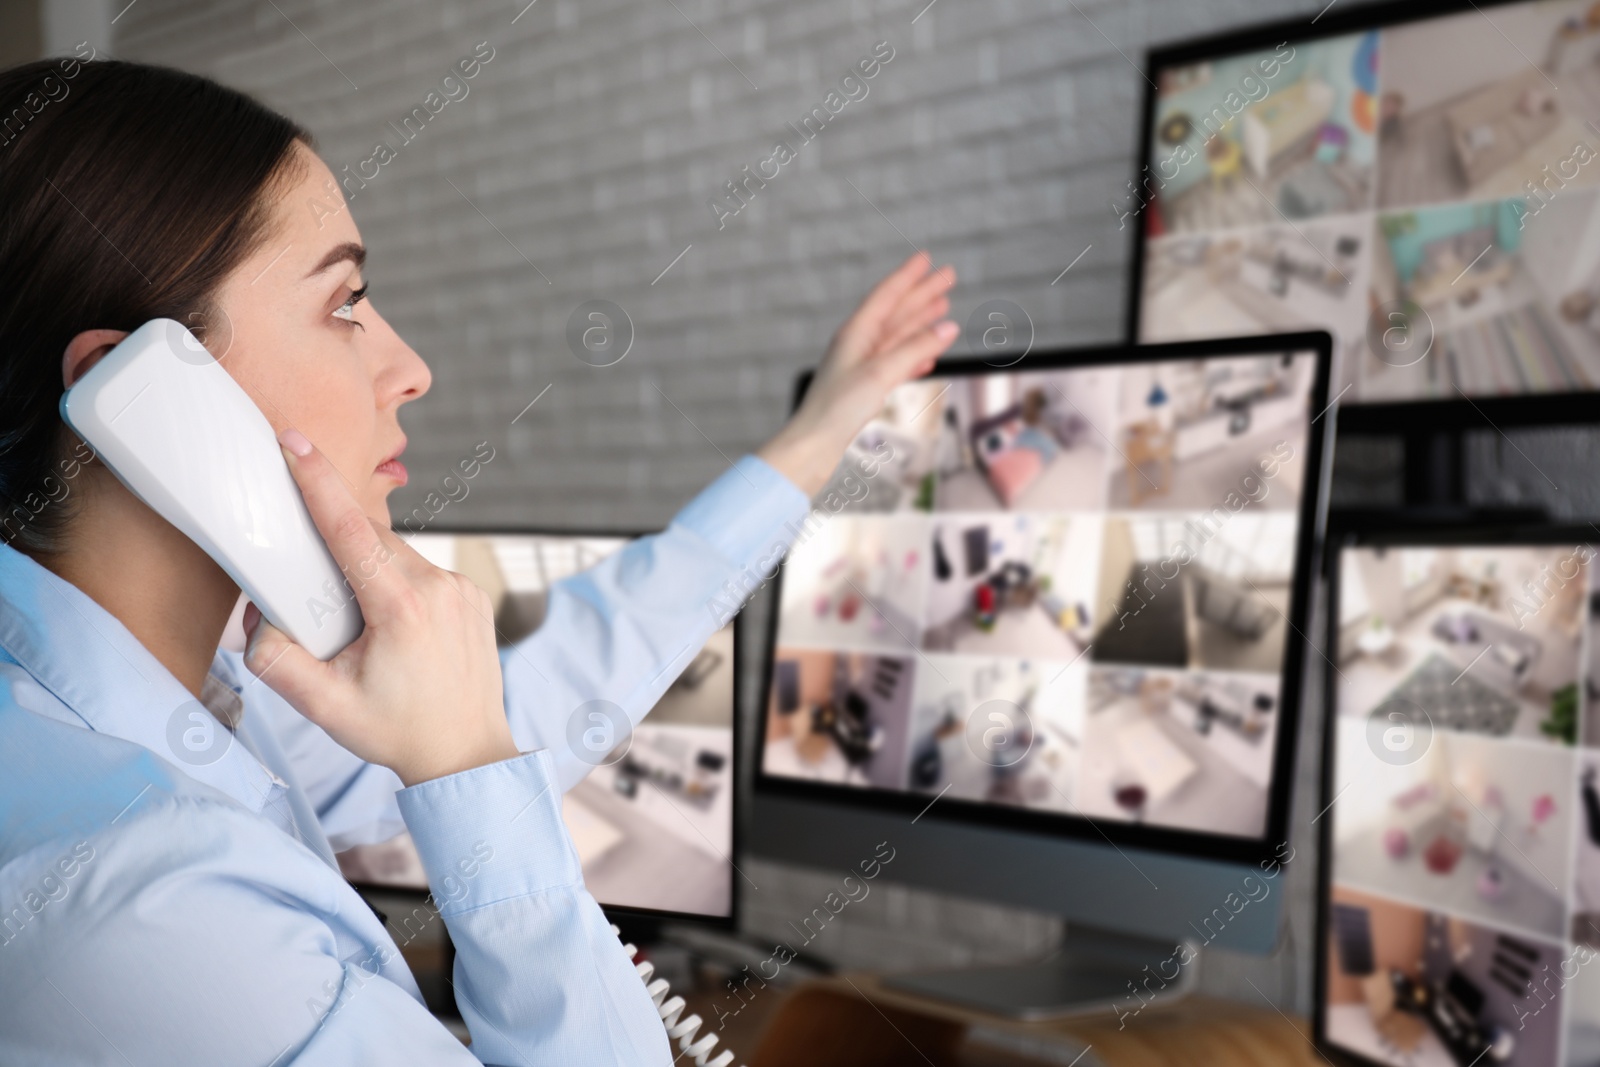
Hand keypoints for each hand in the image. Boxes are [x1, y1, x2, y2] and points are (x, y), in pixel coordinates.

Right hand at [241, 428, 520, 787]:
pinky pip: (420, 570)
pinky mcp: (472, 595)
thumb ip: (276, 662)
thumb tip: (255, 618)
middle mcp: (439, 587)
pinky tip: (388, 625)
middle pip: (368, 538)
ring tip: (358, 624)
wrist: (467, 754)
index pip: (349, 529)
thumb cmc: (398, 732)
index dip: (317, 481)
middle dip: (332, 545)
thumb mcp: (324, 708)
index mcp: (402, 608)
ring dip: (365, 567)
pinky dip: (394, 581)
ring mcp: (461, 589)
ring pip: (395, 553)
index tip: (293, 443)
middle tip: (311, 586)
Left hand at [758, 251, 957, 495]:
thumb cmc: (837, 409)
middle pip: (896, 312)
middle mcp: (858, 345)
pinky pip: (895, 364)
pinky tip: (927, 356)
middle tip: (948, 277)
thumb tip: (947, 328)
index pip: (887, 295)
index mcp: (856, 334)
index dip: (908, 276)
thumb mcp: (881, 373)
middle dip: (922, 294)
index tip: (926, 258)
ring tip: (943, 309)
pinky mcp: (865, 390)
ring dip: (921, 322)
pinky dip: (914, 356)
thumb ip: (915, 349)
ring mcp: (861, 367)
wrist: (813, 445)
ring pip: (898, 337)